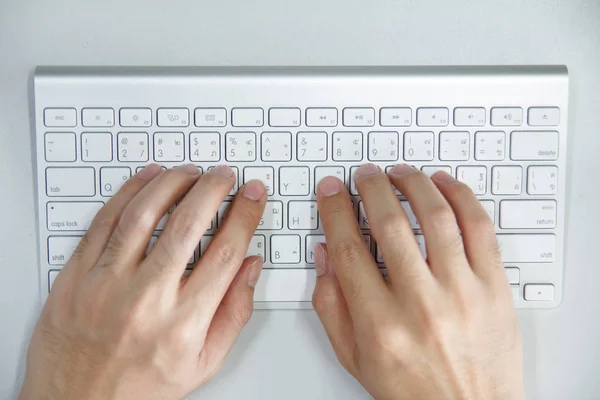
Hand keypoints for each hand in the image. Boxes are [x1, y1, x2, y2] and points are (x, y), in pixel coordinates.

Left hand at [20, 164, 266, 399]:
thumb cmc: (140, 387)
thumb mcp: (203, 363)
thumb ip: (233, 313)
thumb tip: (249, 266)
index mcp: (183, 322)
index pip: (225, 252)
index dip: (245, 214)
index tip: (253, 195)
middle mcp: (146, 299)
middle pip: (188, 225)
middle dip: (213, 189)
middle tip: (224, 176)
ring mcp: (106, 284)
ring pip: (144, 215)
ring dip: (172, 183)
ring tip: (189, 173)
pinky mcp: (76, 276)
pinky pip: (104, 221)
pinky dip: (129, 193)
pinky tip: (147, 180)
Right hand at [312, 163, 523, 399]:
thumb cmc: (411, 389)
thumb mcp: (354, 357)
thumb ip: (332, 305)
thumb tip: (326, 254)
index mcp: (380, 324)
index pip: (348, 248)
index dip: (335, 210)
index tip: (332, 191)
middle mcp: (420, 304)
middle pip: (389, 224)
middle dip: (371, 187)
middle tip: (365, 175)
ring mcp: (462, 293)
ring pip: (435, 217)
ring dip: (413, 184)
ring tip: (400, 173)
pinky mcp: (495, 288)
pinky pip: (479, 228)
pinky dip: (460, 197)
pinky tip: (443, 185)